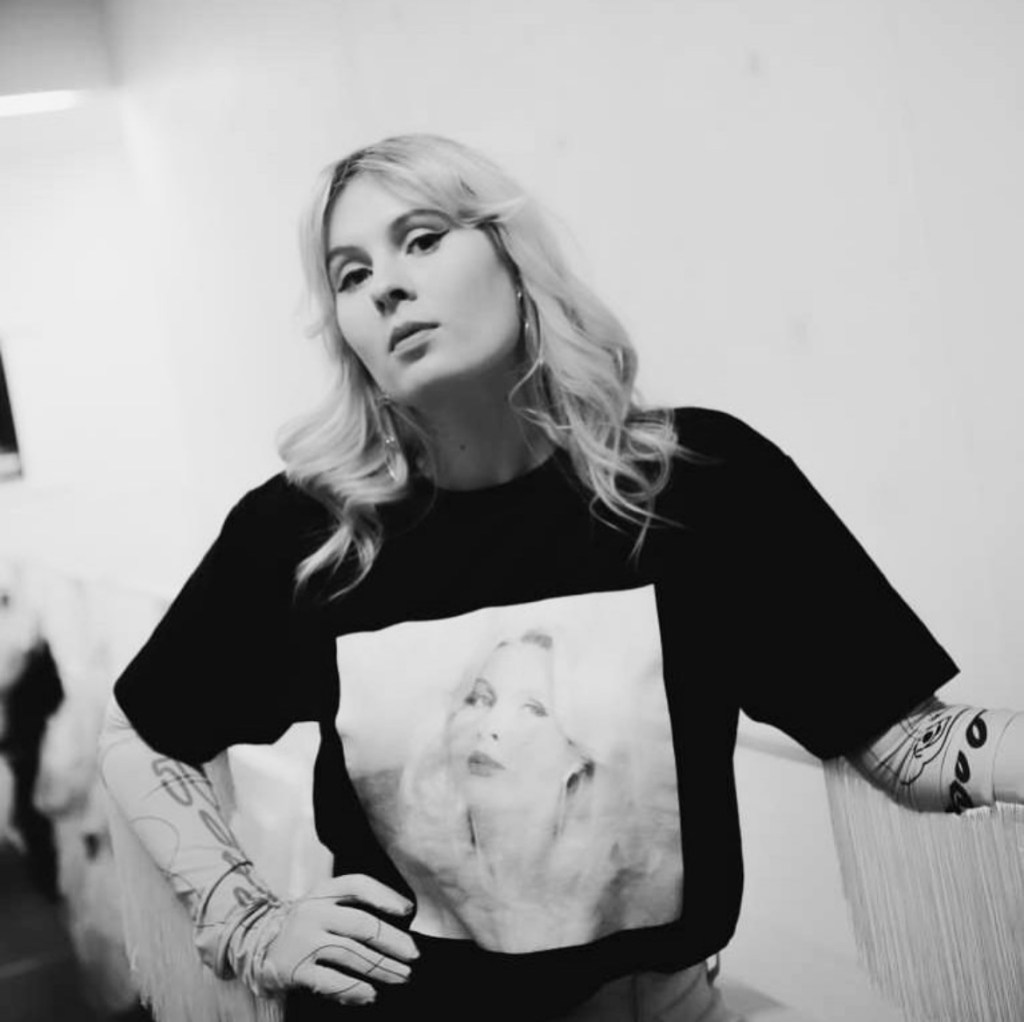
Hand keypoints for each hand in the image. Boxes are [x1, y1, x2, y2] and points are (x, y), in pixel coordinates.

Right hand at [246, 874, 419, 1005]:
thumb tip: (402, 915)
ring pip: (350, 954)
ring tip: (401, 976)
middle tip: (413, 954)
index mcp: (323, 892)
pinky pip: (329, 981)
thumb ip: (354, 906)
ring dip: (381, 967)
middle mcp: (313, 912)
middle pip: (361, 924)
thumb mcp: (324, 903)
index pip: (358, 885)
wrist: (258, 944)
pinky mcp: (294, 970)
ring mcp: (303, 941)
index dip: (385, 895)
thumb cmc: (307, 924)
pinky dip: (353, 989)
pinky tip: (370, 994)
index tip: (408, 911)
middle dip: (392, 941)